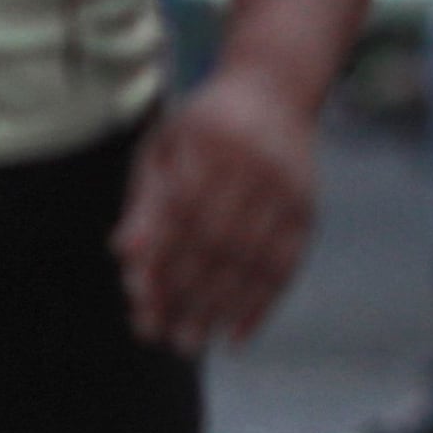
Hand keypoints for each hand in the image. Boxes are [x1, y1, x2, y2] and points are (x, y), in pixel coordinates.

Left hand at [116, 79, 321, 354]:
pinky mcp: (309, 205)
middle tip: (162, 337)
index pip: (181, 212)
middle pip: (218, 241)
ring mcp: (288, 185)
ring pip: (252, 259)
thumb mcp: (165, 148)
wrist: (275, 88)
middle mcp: (254, 161)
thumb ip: (146, 199)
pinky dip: (263, 304)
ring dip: (221, 308)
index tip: (139, 302)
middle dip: (188, 293)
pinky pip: (287, 264)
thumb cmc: (203, 127)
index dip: (160, 258)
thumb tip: (122, 253)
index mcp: (209, 139)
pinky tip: (238, 336)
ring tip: (192, 344)